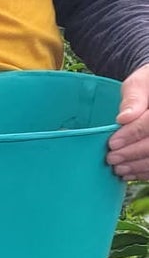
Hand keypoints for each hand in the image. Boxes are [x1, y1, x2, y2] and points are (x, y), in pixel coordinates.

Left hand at [108, 63, 148, 180]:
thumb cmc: (147, 85)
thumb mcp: (139, 84)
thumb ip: (133, 98)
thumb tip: (124, 118)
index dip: (133, 134)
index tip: (112, 142)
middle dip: (133, 154)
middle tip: (111, 158)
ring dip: (138, 166)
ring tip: (118, 168)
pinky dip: (145, 172)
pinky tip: (130, 173)